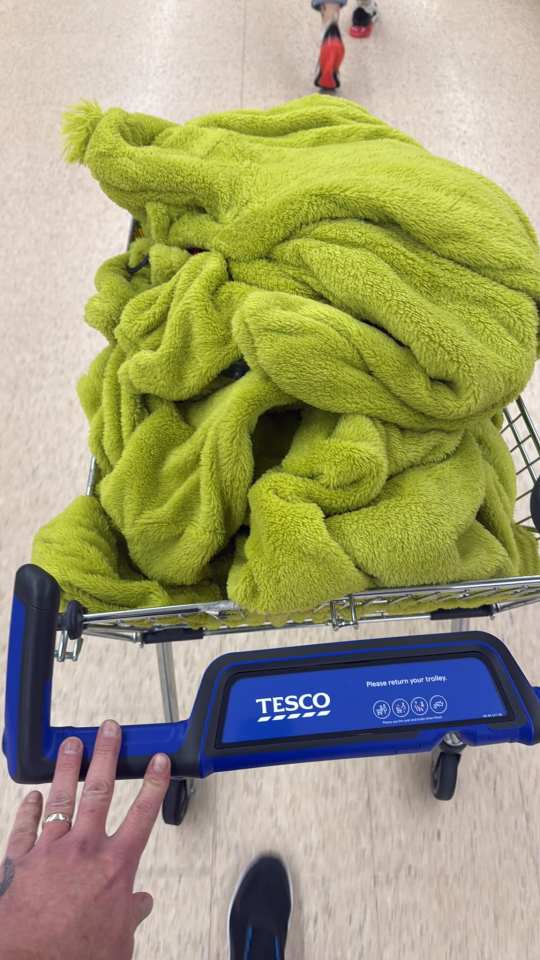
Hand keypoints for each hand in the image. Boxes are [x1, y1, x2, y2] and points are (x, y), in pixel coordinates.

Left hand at [0, 720, 170, 959]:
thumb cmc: (74, 957)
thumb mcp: (119, 940)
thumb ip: (131, 916)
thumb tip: (140, 906)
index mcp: (115, 867)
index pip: (143, 813)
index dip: (153, 783)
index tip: (158, 761)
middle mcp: (84, 850)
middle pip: (100, 790)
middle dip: (106, 755)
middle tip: (109, 731)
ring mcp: (49, 851)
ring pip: (61, 798)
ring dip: (68, 767)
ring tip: (72, 744)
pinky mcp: (19, 861)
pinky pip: (24, 827)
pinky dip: (29, 809)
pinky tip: (32, 796)